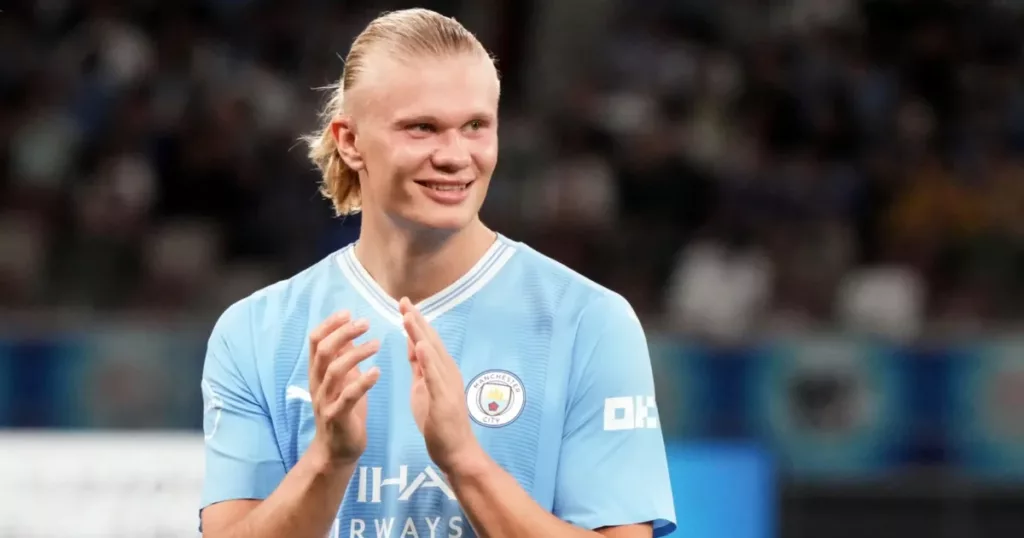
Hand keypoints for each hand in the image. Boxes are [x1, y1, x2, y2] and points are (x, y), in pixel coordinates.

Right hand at [307, 311, 380, 467]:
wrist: (336, 452)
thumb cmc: (343, 412)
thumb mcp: (342, 382)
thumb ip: (341, 360)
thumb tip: (347, 333)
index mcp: (318, 373)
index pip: (315, 342)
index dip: (329, 325)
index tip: (348, 312)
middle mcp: (317, 384)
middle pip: (324, 351)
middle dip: (343, 333)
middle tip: (365, 323)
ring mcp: (325, 401)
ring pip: (335, 371)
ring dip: (356, 354)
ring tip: (376, 343)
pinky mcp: (337, 417)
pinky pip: (348, 397)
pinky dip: (362, 382)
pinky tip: (377, 372)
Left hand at [400, 298, 484, 475]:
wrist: (456, 451)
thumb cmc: (440, 423)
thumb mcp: (425, 388)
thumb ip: (420, 367)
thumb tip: (413, 344)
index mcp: (441, 370)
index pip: (426, 340)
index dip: (415, 321)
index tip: (403, 303)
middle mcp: (447, 372)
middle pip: (430, 340)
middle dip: (416, 320)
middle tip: (403, 300)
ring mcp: (447, 385)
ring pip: (432, 354)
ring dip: (420, 333)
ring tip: (408, 315)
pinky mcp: (444, 399)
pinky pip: (435, 376)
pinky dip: (427, 359)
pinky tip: (419, 345)